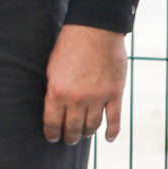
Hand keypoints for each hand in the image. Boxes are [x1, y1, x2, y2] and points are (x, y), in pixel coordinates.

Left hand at [44, 24, 126, 143]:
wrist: (95, 29)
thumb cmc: (70, 46)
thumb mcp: (52, 68)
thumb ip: (55, 91)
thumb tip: (55, 110)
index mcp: (58, 92)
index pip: (53, 123)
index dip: (52, 134)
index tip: (53, 138)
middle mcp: (77, 99)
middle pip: (73, 128)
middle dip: (69, 137)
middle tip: (69, 139)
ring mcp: (98, 97)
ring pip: (92, 126)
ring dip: (87, 133)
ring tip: (84, 134)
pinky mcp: (115, 93)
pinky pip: (114, 119)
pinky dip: (112, 132)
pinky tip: (108, 138)